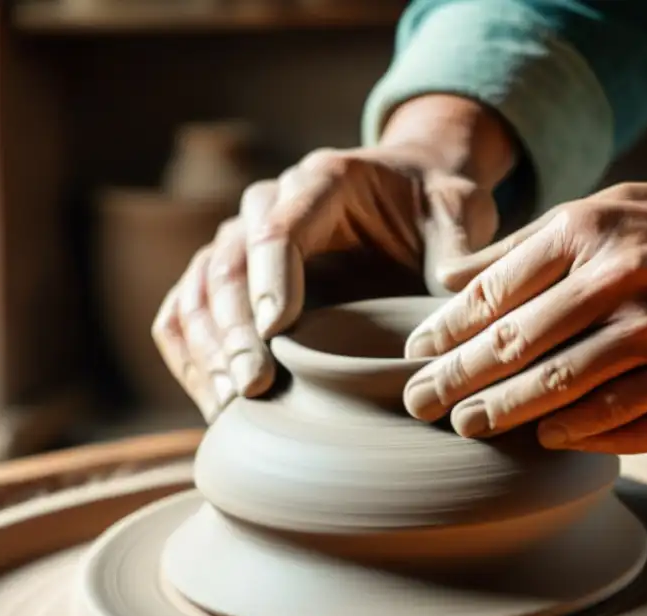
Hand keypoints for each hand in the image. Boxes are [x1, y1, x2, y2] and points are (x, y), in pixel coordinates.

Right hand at [152, 96, 512, 421]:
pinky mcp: (232, 277)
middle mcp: (270, 203)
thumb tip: (451, 292)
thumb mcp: (459, 212)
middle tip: (253, 386)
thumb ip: (456, 246)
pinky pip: (187, 311)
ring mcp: (243, 240)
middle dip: (235, 329)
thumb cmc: (433, 207)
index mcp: (323, 180)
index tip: (275, 330)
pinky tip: (213, 399)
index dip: (271, 278)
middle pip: (229, 262)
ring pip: (199, 290)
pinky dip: (192, 355)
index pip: (280, 226)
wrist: (408, 197)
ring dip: (208, 349)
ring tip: (230, 405)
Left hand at [401, 182, 646, 452]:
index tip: (416, 357)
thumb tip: (445, 279)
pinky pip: (625, 424)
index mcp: (593, 233)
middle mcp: (629, 284)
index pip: (496, 293)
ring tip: (470, 426)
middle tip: (420, 404)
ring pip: (564, 393)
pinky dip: (577, 435)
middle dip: (457, 382)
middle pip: (518, 349)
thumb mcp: (608, 209)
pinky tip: (545, 439)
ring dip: (506, 415)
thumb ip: (525, 246)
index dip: (445, 332)